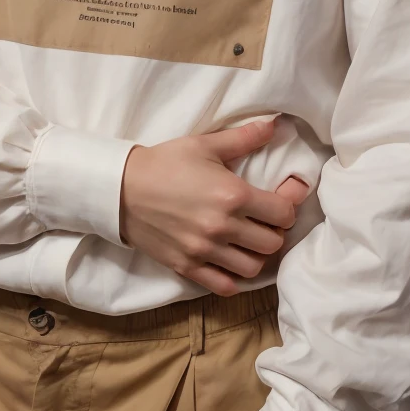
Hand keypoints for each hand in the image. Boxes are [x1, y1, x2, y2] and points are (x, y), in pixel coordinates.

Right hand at [119, 117, 309, 294]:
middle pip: (273, 242)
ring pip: (253, 267)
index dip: (289, 203)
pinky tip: (229, 260)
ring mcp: (205, 250)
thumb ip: (244, 137)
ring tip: (248, 239)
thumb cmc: (164, 162)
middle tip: (264, 217)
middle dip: (275, 229)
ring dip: (256, 254)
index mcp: (233, 195)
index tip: (283, 196)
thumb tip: (275, 125)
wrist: (120, 188)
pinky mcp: (188, 266)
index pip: (284, 212)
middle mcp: (223, 227)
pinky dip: (234, 277)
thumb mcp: (204, 144)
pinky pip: (225, 286)